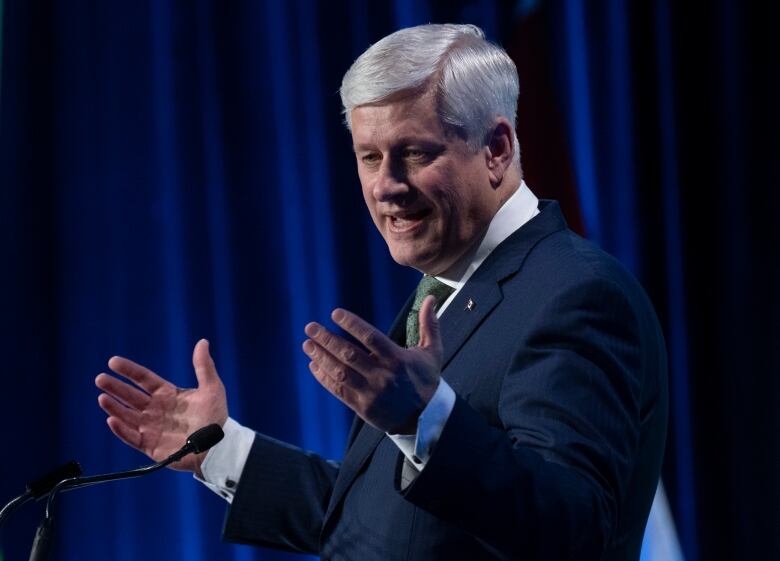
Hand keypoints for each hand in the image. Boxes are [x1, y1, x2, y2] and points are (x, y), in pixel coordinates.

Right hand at [95, 339, 227, 476]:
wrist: (218, 445)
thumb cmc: (216, 416)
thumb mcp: (212, 388)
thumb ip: (204, 366)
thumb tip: (202, 342)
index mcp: (167, 394)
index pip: (143, 379)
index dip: (129, 370)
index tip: (113, 362)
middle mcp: (156, 409)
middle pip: (131, 396)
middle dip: (115, 388)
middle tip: (100, 379)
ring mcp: (152, 427)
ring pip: (128, 415)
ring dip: (114, 407)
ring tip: (102, 398)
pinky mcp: (150, 445)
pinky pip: (132, 437)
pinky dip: (121, 430)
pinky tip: (112, 420)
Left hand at [303, 295, 442, 434]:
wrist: (426, 419)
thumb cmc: (427, 381)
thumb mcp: (433, 352)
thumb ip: (429, 324)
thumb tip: (430, 298)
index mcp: (398, 359)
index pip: (371, 338)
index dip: (352, 324)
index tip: (335, 313)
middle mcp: (383, 376)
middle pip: (349, 354)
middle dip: (327, 339)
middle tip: (310, 327)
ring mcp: (371, 393)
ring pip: (340, 373)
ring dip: (321, 357)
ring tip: (307, 344)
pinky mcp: (362, 407)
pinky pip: (339, 391)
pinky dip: (324, 378)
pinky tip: (314, 365)